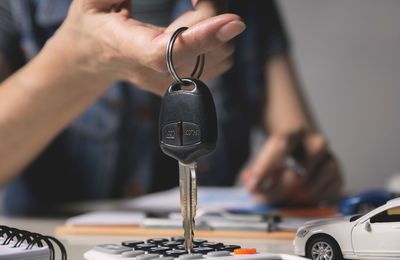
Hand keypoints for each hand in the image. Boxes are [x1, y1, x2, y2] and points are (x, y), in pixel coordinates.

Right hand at [49, 0, 243, 94]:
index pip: (166, 52)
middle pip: (205, 50)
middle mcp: (151, 73)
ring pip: (220, 57)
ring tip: (196, 8)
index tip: (233, 21)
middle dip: (214, 13)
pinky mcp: (184, 84)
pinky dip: (218, 37)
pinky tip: (198, 26)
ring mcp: (170, 84)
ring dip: (218, 25)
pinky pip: (220, 61)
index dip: (201, 37)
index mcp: (124, 47)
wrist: (93, 58)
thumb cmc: (92, 22)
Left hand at [240, 132, 342, 205]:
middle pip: (296, 175)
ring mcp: (330, 161)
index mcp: (295, 132)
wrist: (305, 143)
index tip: (253, 185)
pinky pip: (321, 198)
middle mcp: (316, 144)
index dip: (265, 168)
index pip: (281, 146)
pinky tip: (296, 197)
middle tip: (262, 199)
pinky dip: (306, 203)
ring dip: (291, 199)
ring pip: (310, 190)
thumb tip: (252, 185)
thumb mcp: (266, 154)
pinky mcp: (338, 178)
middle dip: (276, 192)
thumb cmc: (283, 152)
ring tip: (279, 196)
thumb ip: (255, 170)